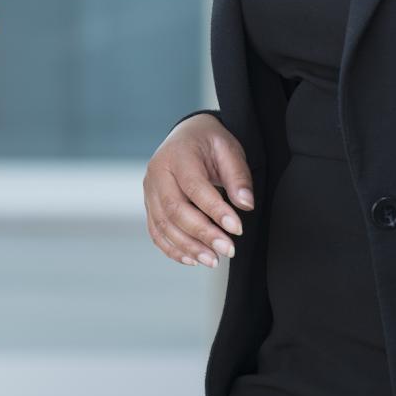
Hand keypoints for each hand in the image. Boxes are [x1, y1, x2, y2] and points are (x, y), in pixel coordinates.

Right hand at [143, 113, 254, 268]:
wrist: (188, 134)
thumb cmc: (209, 141)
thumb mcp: (229, 150)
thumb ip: (238, 176)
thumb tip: (246, 204)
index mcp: (177, 155)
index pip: (194, 187)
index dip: (215, 210)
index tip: (237, 229)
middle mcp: (157, 172)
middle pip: (175, 209)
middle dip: (202, 234)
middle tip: (228, 249)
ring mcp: (149, 190)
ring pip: (163, 225)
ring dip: (188, 247)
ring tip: (213, 260)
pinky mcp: (149, 204)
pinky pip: (156, 231)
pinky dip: (172, 248)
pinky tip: (193, 259)